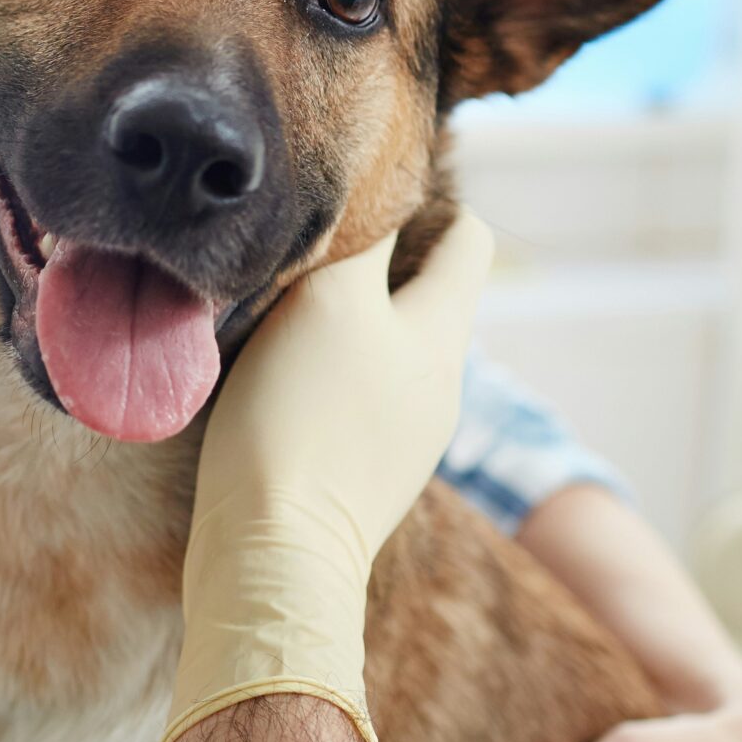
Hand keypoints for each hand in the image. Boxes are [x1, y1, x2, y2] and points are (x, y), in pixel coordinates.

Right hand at [160, 211, 495, 741]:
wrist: (274, 555)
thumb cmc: (301, 417)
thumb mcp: (329, 303)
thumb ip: (356, 238)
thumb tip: (373, 186)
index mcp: (442, 334)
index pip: (468, 240)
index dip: (432, 204)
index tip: (369, 192)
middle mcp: (439, 386)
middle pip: (424, 295)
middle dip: (378, 263)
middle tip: (308, 245)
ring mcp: (404, 439)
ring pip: (384, 350)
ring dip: (346, 323)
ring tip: (279, 310)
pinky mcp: (362, 479)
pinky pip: (356, 400)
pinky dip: (325, 376)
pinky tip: (273, 382)